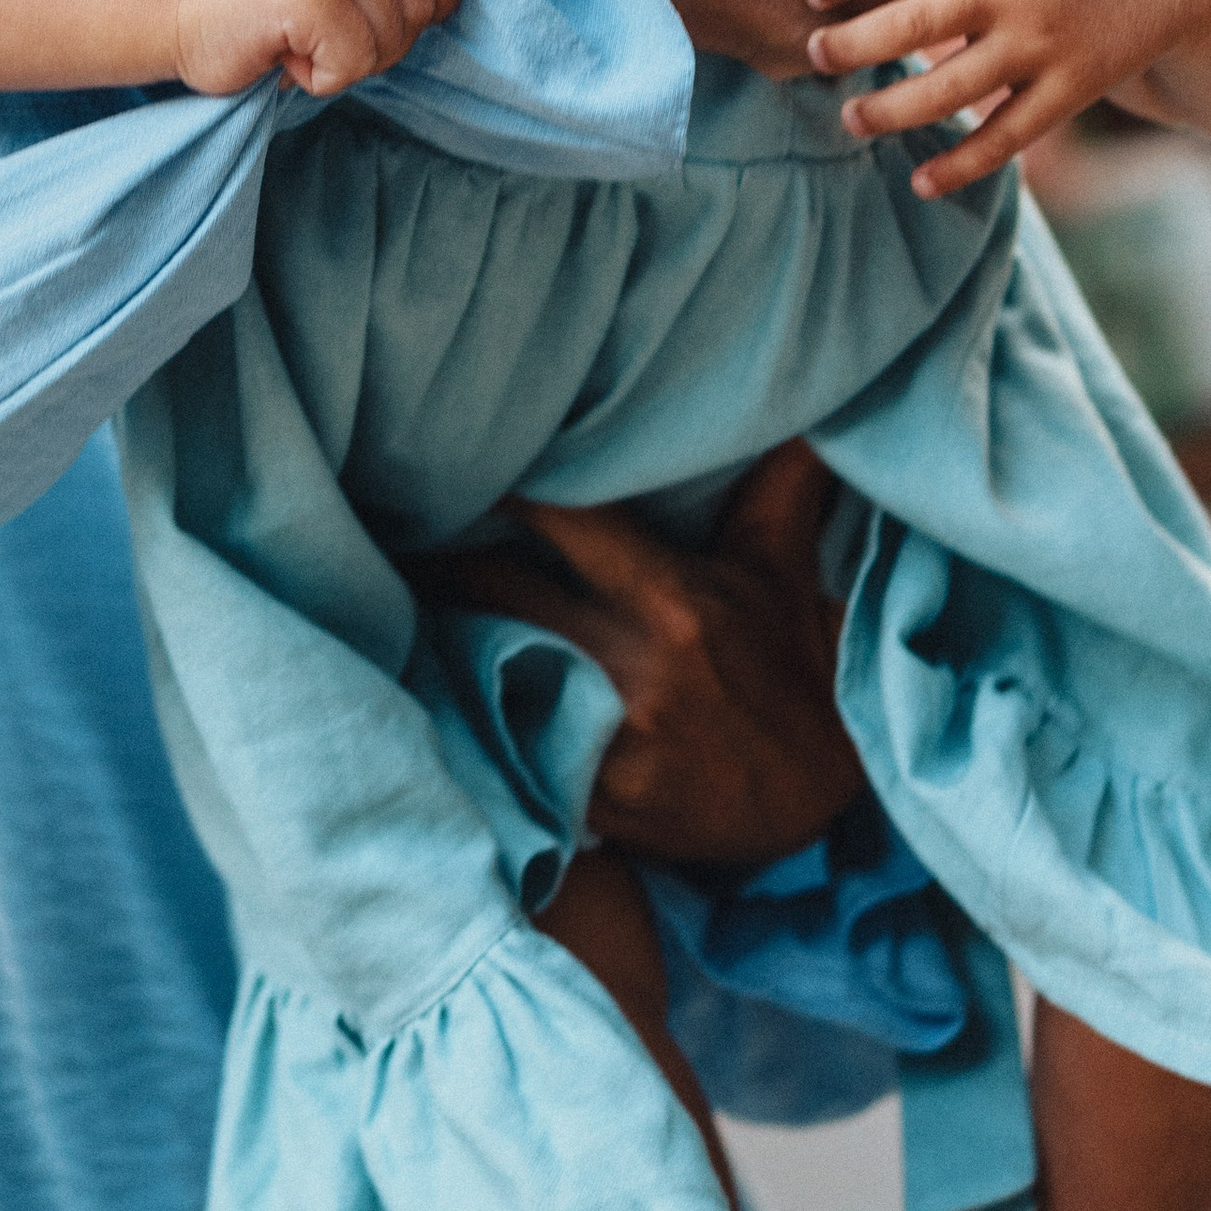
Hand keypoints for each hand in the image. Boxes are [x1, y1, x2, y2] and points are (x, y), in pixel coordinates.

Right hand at [166, 0, 492, 99]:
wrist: (172, 7)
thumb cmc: (263, 0)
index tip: (371, 9)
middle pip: (424, 9)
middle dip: (376, 40)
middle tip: (315, 26)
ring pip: (392, 42)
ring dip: (344, 60)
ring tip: (295, 34)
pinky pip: (354, 63)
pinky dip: (317, 76)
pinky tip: (281, 50)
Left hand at [410, 445, 863, 873]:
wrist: (814, 808)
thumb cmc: (792, 668)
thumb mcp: (785, 567)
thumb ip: (782, 480)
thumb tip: (802, 401)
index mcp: (670, 596)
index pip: (561, 516)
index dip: (501, 484)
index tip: (455, 452)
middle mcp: (627, 662)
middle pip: (495, 586)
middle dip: (443, 555)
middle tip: (397, 522)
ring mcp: (601, 737)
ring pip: (483, 663)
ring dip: (442, 628)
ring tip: (397, 594)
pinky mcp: (585, 796)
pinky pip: (503, 742)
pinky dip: (470, 710)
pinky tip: (433, 683)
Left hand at [803, 0, 1210, 195]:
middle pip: (909, 25)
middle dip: (850, 47)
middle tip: (815, 57)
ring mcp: (1040, 45)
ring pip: (949, 90)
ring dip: (890, 111)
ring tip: (850, 117)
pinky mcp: (1069, 88)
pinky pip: (1008, 135)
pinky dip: (963, 162)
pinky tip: (921, 180)